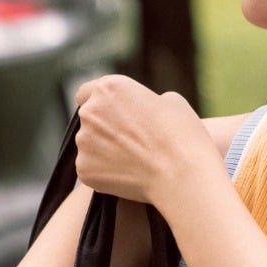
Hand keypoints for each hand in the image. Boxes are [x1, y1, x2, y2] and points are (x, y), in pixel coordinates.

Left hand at [73, 74, 219, 209]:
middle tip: (131, 144)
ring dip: (104, 152)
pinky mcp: (84, 170)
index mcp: (109, 89)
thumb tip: (143, 111)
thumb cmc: (182, 137)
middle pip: (89, 120)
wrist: (181, 176)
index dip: (101, 106)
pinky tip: (129, 177)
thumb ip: (146, 101)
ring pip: (90, 146)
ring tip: (134, 163)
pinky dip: (106, 174)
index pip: (87, 93)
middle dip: (104, 130)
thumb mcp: (170, 102)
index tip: (113, 117)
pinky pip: (91, 170)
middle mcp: (90, 112)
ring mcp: (84, 143)